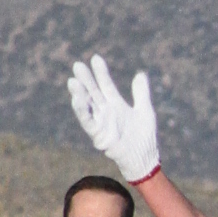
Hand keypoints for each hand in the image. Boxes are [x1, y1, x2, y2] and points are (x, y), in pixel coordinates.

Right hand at [68, 52, 160, 182]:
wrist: (144, 158)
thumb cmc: (144, 137)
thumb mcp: (145, 111)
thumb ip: (141, 93)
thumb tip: (140, 74)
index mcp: (116, 104)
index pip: (106, 85)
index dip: (101, 72)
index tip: (95, 58)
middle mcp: (106, 111)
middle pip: (93, 92)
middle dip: (86, 79)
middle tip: (77, 65)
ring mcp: (101, 122)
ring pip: (87, 105)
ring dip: (79, 94)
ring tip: (73, 81)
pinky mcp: (98, 133)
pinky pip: (87, 121)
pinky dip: (81, 110)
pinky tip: (76, 99)